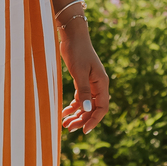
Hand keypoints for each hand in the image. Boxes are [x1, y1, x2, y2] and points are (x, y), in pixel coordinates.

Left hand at [58, 19, 109, 134]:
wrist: (72, 35)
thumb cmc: (77, 51)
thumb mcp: (79, 72)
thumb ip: (84, 91)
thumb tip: (88, 109)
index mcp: (102, 83)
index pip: (102, 107)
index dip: (94, 120)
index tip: (84, 130)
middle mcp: (98, 85)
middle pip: (93, 108)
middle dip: (82, 119)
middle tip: (69, 128)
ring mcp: (90, 83)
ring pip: (86, 105)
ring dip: (77, 115)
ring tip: (65, 124)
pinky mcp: (82, 80)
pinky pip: (80, 97)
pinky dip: (73, 106)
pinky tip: (64, 112)